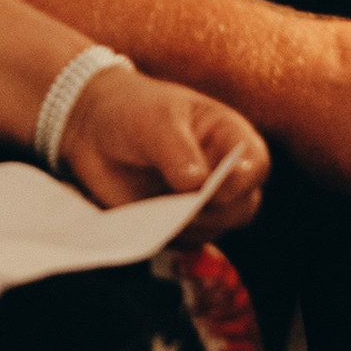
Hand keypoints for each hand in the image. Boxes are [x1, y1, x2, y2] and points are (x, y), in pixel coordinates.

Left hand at [58, 68, 267, 242]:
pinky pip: (185, 239)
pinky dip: (169, 234)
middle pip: (242, 206)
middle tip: (180, 205)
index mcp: (229, 136)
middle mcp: (224, 172)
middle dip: (214, 212)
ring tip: (156, 209)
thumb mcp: (155, 120)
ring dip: (189, 225)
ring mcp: (203, 200)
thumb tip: (196, 184)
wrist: (94, 129)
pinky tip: (147, 218)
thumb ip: (176, 149)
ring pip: (215, 228)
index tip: (213, 189)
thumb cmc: (134, 110)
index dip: (240, 181)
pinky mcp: (179, 220)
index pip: (255, 164)